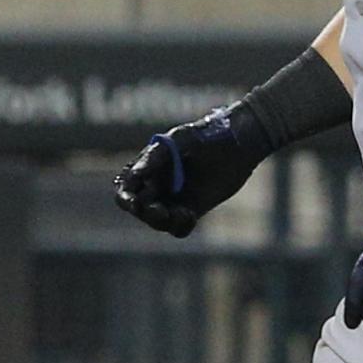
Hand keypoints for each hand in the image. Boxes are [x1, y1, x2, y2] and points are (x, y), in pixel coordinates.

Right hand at [113, 104, 266, 237]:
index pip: (125, 189)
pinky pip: (179, 228)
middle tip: (161, 211)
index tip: (134, 204)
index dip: (125, 199)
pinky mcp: (192, 210)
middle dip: (147, 213)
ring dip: (164, 222)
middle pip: (140, 210)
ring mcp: (174, 200)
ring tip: (181, 214)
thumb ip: (155, 156)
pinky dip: (180, 225)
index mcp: (146, 168)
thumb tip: (135, 175)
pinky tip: (190, 215)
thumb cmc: (206, 135)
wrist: (238, 143)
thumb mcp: (179, 139)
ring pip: (158, 222)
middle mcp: (156, 186)